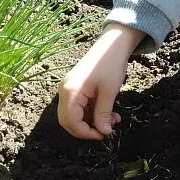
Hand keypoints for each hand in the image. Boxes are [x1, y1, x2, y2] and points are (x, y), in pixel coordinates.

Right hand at [58, 24, 142, 138]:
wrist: (113, 44)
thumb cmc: (111, 65)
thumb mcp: (109, 92)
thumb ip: (103, 114)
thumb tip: (103, 132)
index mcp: (70, 92)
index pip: (70, 122)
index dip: (85, 133)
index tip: (103, 135)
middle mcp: (65, 91)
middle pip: (69, 120)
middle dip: (88, 128)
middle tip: (107, 130)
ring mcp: (70, 89)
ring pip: (76, 114)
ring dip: (93, 120)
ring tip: (114, 119)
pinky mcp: (76, 87)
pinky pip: (81, 106)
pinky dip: (93, 112)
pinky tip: (110, 112)